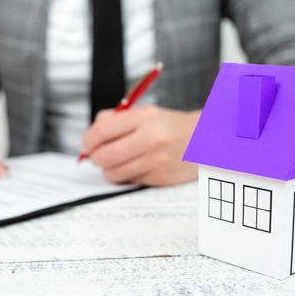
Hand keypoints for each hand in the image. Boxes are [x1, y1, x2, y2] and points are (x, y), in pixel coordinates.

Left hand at [83, 105, 199, 185]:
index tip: (87, 143)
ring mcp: (157, 161)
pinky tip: (134, 166)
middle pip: (104, 155)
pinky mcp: (160, 178)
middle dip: (95, 157)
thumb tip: (90, 137)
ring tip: (116, 161)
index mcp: (146, 118)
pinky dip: (126, 176)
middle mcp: (152, 139)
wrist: (207, 140)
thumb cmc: (170, 127)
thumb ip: (117, 120)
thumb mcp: (147, 114)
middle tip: (97, 155)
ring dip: (108, 169)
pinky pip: (129, 181)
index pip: (102, 130)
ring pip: (114, 173)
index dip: (88, 139)